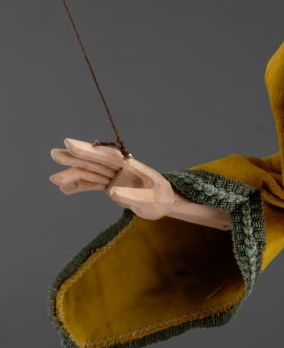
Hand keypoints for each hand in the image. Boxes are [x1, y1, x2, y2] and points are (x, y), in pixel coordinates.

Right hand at [49, 139, 174, 219]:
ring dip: (72, 175)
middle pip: (95, 161)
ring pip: (90, 173)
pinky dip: (78, 187)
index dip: (89, 149)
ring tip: (53, 180)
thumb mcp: (152, 199)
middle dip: (74, 157)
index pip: (107, 155)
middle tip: (54, 153)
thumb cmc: (163, 199)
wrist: (166, 204)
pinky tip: (64, 190)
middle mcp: (120, 168)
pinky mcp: (111, 185)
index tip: (70, 142)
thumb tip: (112, 191)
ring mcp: (114, 176)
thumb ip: (133, 196)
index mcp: (130, 165)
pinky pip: (92, 184)